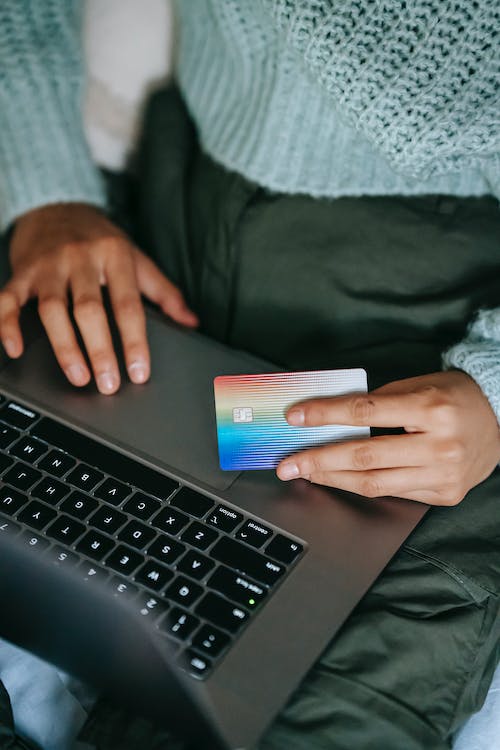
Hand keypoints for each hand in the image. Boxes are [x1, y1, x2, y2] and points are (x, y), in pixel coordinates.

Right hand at [0, 203, 197, 393]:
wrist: (56, 205)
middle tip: (109, 383)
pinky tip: (14, 349)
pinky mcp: (21, 271)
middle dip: (100, 350)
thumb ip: (164, 292)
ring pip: (52, 309)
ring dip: (64, 347)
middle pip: (89, 310)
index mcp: (115, 255)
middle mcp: (81, 257)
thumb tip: (191, 322)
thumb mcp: (136, 258)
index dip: (134, 341)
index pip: (128, 305)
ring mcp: (48, 265)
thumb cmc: (101, 239)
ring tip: (78, 377)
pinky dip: (6, 325)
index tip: (139, 372)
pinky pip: (8, 300)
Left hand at [276, 371, 499, 504]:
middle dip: (318, 460)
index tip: (296, 418)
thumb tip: (330, 418)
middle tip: (288, 463)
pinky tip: (340, 479)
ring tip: (307, 473)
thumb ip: (378, 402)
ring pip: (374, 484)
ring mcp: (443, 475)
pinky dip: (362, 486)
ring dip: (333, 479)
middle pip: (364, 457)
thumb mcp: (417, 385)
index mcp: (430, 408)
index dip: (325, 416)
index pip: (365, 413)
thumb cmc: (454, 397)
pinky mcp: (444, 495)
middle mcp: (439, 445)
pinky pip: (393, 493)